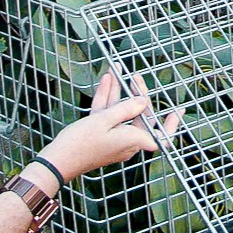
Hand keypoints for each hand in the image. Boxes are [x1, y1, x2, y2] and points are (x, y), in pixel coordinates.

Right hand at [39, 71, 183, 181]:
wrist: (54, 162)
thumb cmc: (80, 143)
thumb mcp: (105, 120)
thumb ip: (126, 108)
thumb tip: (143, 102)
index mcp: (133, 141)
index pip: (160, 138)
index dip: (170, 126)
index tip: (178, 110)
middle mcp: (126, 143)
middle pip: (138, 116)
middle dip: (137, 94)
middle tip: (135, 77)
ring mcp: (113, 140)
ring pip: (120, 113)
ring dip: (118, 92)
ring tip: (117, 70)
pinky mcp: (100, 137)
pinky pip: (108, 117)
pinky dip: (107, 100)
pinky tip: (106, 80)